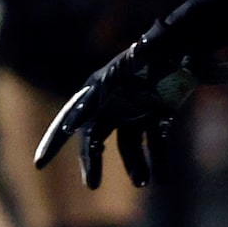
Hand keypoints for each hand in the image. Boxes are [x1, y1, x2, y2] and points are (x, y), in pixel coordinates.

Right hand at [32, 0, 227, 188]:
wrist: (188, 43)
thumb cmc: (157, 50)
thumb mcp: (137, 61)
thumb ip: (117, 80)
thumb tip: (86, 110)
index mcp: (100, 89)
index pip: (72, 119)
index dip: (53, 141)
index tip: (39, 163)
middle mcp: (114, 101)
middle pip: (96, 138)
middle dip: (92, 161)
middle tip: (92, 183)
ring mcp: (136, 109)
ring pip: (128, 145)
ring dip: (134, 165)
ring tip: (144, 182)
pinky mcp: (158, 114)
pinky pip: (154, 142)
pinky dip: (159, 161)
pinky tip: (164, 179)